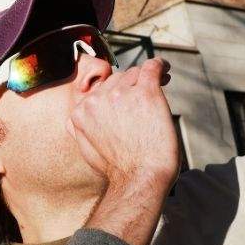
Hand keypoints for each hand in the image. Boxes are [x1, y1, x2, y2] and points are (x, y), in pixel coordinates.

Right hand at [67, 57, 178, 187]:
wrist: (140, 179)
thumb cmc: (118, 170)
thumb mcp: (86, 150)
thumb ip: (80, 130)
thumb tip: (78, 119)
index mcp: (81, 112)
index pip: (98, 92)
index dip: (115, 93)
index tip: (128, 97)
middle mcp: (97, 99)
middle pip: (115, 81)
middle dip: (130, 86)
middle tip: (145, 95)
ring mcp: (120, 94)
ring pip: (133, 74)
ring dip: (144, 78)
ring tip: (162, 82)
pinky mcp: (145, 93)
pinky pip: (151, 68)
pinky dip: (160, 66)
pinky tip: (166, 69)